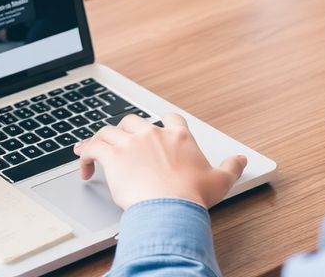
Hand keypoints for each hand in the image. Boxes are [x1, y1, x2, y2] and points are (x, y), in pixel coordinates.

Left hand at [73, 113, 246, 208]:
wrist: (171, 205)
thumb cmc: (193, 195)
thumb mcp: (220, 181)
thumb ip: (232, 167)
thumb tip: (242, 159)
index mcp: (178, 137)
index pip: (170, 118)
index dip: (163, 123)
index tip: (158, 130)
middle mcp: (153, 134)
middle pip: (133, 120)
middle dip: (126, 130)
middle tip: (122, 143)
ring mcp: (131, 143)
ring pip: (109, 131)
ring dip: (101, 139)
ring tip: (94, 149)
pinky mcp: (113, 156)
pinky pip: (93, 146)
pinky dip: (85, 152)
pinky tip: (82, 161)